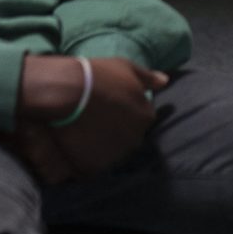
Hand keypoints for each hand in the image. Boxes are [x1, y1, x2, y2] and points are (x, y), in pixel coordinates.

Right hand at [4, 55, 171, 184]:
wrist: (68, 92)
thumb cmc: (98, 75)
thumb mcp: (126, 67)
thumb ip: (148, 77)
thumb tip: (164, 81)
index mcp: (146, 117)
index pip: (141, 118)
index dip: (125, 111)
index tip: (110, 105)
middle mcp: (135, 139)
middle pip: (128, 137)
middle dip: (116, 129)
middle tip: (96, 118)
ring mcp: (115, 154)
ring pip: (111, 152)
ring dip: (102, 144)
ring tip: (84, 130)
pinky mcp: (94, 166)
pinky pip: (93, 164)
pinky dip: (87, 155)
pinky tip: (76, 142)